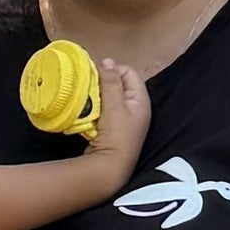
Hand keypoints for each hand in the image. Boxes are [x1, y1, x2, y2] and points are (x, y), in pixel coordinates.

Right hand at [84, 60, 150, 174]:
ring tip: (87, 100)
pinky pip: (104, 110)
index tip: (96, 76)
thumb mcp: (114, 106)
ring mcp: (126, 119)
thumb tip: (107, 61)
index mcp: (141, 100)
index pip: (128, 72)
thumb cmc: (116, 136)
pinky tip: (88, 112)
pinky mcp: (114, 128)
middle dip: (103, 83)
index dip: (112, 70)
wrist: (111, 169)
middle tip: (89, 88)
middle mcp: (136, 108)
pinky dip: (96, 108)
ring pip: (109, 97)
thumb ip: (110, 82)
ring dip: (98, 96)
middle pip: (118, 84)